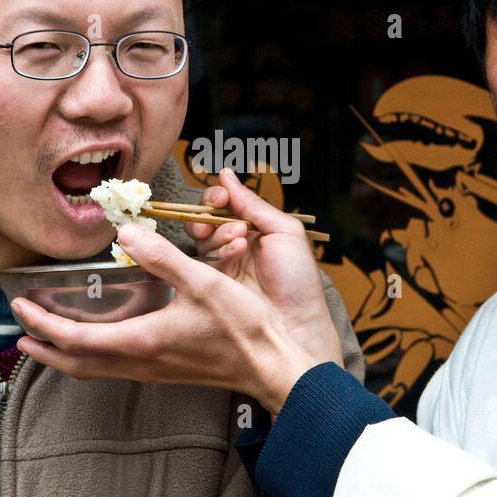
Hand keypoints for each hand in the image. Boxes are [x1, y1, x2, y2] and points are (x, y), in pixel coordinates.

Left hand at [11, 220, 316, 414]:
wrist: (273, 367)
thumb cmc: (244, 328)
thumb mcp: (205, 283)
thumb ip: (164, 257)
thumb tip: (128, 234)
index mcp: (143, 341)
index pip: (76, 340)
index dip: (44, 324)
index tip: (21, 307)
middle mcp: (141, 362)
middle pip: (76, 364)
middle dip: (44, 347)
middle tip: (20, 329)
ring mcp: (153, 371)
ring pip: (94, 370)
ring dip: (64, 356)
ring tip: (46, 340)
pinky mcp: (165, 372)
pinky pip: (113, 369)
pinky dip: (91, 358)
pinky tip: (98, 343)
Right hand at [186, 169, 343, 367]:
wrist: (297, 323)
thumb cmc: (297, 278)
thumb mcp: (284, 231)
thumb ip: (252, 203)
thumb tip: (226, 173)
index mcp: (252, 229)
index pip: (222, 205)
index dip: (217, 198)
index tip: (221, 198)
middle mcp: (232, 245)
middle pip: (204, 220)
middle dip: (210, 216)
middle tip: (227, 222)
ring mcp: (218, 266)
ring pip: (200, 239)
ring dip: (218, 234)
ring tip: (240, 240)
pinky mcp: (208, 285)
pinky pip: (199, 260)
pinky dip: (218, 251)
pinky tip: (236, 254)